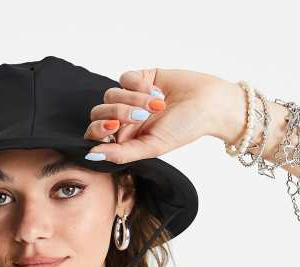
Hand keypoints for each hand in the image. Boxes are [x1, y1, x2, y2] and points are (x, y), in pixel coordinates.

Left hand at [83, 67, 236, 163]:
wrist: (208, 104)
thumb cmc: (183, 130)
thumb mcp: (151, 147)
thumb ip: (121, 154)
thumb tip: (91, 155)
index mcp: (124, 138)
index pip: (95, 134)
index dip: (97, 129)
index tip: (112, 128)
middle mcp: (124, 119)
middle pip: (99, 112)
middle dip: (117, 113)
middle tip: (140, 116)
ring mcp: (130, 98)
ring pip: (111, 95)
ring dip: (133, 100)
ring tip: (157, 105)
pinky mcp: (139, 78)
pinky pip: (125, 78)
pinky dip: (140, 86)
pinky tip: (158, 92)